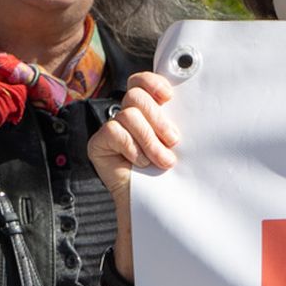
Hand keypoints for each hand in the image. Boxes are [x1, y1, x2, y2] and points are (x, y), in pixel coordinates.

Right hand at [89, 72, 179, 205]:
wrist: (155, 203)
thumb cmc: (169, 173)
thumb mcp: (176, 142)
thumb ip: (175, 120)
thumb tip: (188, 100)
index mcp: (147, 111)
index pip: (140, 82)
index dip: (151, 82)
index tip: (168, 97)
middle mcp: (127, 116)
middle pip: (135, 96)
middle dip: (159, 120)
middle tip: (173, 141)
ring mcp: (111, 129)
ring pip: (129, 116)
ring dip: (150, 141)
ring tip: (162, 160)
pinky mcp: (98, 143)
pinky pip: (115, 132)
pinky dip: (132, 148)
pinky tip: (138, 162)